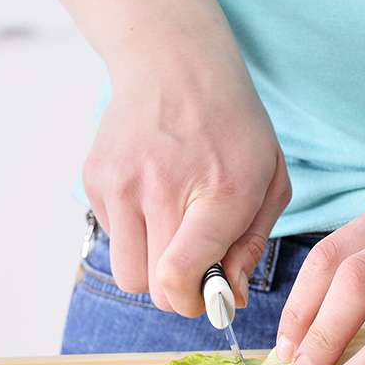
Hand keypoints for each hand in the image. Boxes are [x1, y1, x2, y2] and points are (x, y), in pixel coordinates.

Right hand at [83, 60, 289, 316]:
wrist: (173, 61)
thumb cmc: (231, 126)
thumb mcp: (268, 180)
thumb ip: (250, 246)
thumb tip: (228, 299)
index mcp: (219, 192)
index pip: (179, 276)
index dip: (193, 303)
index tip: (206, 297)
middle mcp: (162, 188)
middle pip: (154, 289)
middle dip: (177, 290)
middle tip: (194, 265)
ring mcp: (121, 183)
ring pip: (127, 274)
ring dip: (151, 267)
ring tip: (171, 230)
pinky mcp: (96, 180)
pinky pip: (112, 240)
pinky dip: (133, 234)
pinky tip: (151, 197)